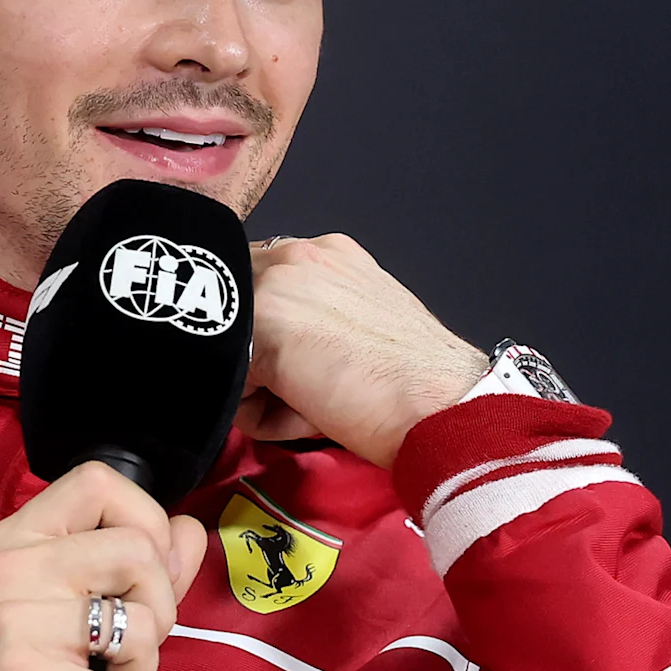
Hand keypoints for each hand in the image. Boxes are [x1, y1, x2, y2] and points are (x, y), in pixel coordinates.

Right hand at [0, 461, 207, 670]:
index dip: (145, 519)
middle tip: (120, 655)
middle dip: (158, 612)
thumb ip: (128, 571)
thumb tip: (187, 532)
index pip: (97, 480)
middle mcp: (11, 568)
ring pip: (143, 627)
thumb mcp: (59, 617)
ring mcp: (16, 622)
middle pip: (138, 550)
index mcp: (16, 542)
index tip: (143, 574)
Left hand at [240, 234, 489, 468]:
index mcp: (326, 253)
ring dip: (263, 388)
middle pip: (233, 320)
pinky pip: (231, 387)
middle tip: (312, 386)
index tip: (303, 369)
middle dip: (260, 360)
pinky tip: (312, 412)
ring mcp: (275, 284)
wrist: (439, 405)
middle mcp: (297, 255)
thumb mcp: (363, 323)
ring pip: (232, 352)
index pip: (262, 294)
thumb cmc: (414, 383)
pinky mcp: (260, 328)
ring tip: (316, 401)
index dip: (273, 342)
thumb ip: (316, 315)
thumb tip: (274, 351)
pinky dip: (264, 416)